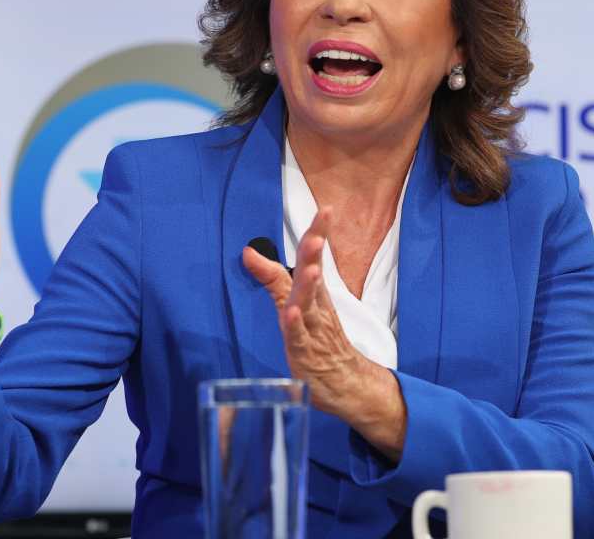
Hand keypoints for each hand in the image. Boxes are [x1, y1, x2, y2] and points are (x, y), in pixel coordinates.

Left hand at [241, 206, 366, 416]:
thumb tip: (248, 251)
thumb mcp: (296, 303)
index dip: (319, 234)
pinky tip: (292, 312)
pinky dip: (295, 325)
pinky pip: (299, 339)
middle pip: (314, 276)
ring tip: (312, 270)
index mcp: (315, 292)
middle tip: (317, 235)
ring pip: (310, 305)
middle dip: (314, 255)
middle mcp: (316, 306)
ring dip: (309, 287)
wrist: (345, 383)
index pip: (315, 258)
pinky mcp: (305, 354)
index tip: (327, 209)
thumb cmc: (319, 339)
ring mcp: (312, 330)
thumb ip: (273, 278)